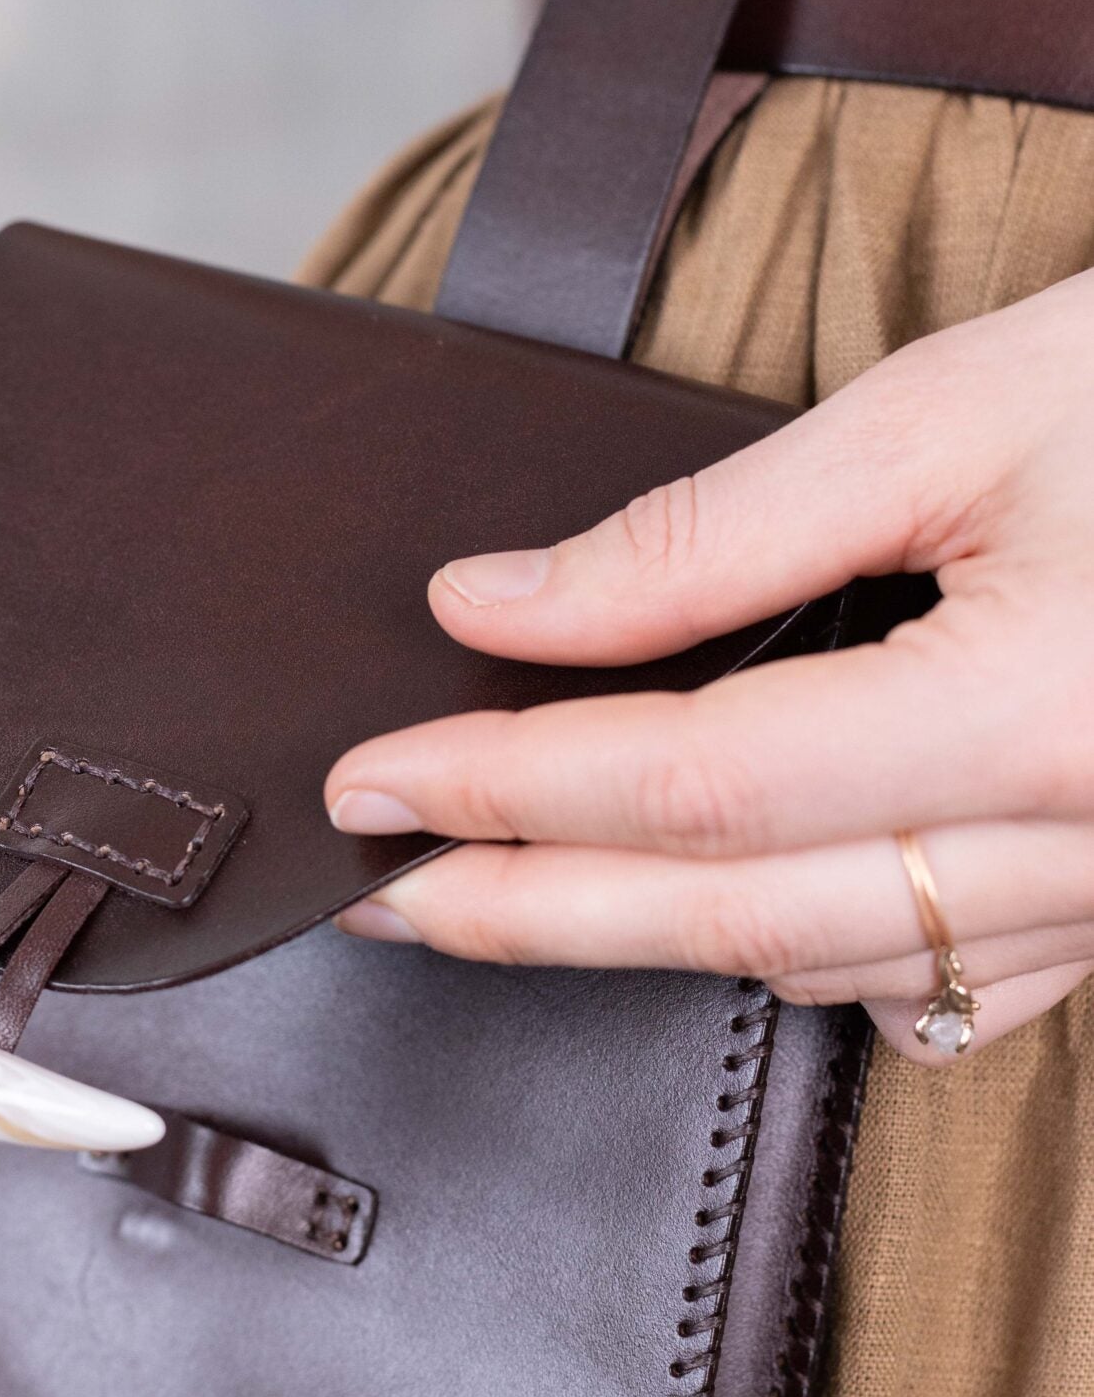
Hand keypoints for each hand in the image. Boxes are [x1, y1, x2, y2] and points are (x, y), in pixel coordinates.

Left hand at [324, 273, 1093, 1061]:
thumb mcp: (955, 411)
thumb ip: (715, 533)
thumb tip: (501, 604)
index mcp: (1048, 714)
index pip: (704, 785)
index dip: (511, 786)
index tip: (371, 780)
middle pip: (741, 915)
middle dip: (530, 908)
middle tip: (375, 888)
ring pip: (835, 967)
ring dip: (653, 933)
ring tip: (507, 886)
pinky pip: (950, 985)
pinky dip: (809, 954)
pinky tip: (726, 910)